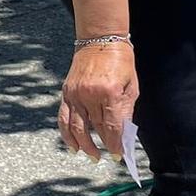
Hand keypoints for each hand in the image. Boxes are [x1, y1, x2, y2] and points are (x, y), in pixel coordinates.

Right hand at [59, 42, 137, 159]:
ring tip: (93, 156)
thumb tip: (124, 134)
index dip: (115, 144)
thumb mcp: (131, 85)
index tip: (119, 155)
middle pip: (97, 128)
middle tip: (110, 155)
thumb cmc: (120, 60)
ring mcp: (75, 93)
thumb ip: (126, 110)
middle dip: (105, 144)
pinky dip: (67, 134)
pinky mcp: (66, 92)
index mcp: (109, 92)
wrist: (100, 39)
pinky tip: (73, 146)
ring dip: (85, 146)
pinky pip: (64, 118)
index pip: (112, 126)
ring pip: (77, 128)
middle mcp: (90, 94)